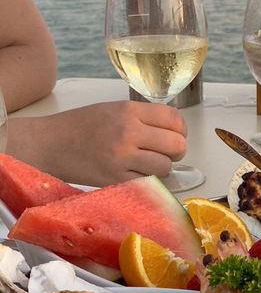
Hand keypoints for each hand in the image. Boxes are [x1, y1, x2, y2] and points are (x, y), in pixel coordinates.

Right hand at [8, 101, 186, 185]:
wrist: (48, 144)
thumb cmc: (79, 126)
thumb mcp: (112, 109)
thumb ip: (142, 117)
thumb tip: (173, 131)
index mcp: (129, 111)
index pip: (174, 119)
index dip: (181, 130)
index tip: (176, 135)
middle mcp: (128, 131)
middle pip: (176, 145)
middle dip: (176, 151)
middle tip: (165, 153)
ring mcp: (122, 157)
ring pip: (165, 167)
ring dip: (161, 168)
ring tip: (147, 165)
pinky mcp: (114, 179)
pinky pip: (147, 183)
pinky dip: (147, 181)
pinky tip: (136, 174)